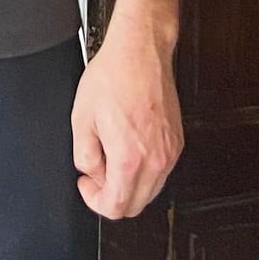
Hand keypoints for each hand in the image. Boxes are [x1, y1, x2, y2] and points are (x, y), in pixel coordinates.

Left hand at [71, 17, 182, 218]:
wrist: (140, 52)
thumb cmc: (113, 76)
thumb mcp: (81, 117)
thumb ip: (85, 156)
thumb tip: (91, 173)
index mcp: (129, 158)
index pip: (116, 207)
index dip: (94, 201)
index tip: (86, 185)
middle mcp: (156, 160)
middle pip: (135, 205)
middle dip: (111, 196)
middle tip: (96, 172)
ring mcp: (170, 152)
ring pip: (150, 191)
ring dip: (128, 184)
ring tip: (111, 155)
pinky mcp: (177, 143)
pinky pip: (160, 172)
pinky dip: (143, 170)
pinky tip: (128, 147)